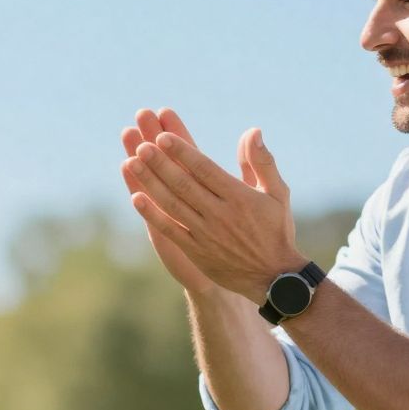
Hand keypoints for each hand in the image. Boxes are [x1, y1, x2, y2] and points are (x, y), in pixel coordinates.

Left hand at [121, 120, 302, 301]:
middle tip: (140, 145)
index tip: (163, 136)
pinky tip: (136, 198)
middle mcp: (220, 214)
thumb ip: (261, 162)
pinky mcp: (196, 251)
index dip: (182, 152)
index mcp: (239, 197)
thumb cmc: (275, 230)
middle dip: (160, 164)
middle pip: (184, 184)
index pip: (205, 169)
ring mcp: (205, 234)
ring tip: (131, 163)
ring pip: (172, 204)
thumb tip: (253, 131)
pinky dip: (152, 215)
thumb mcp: (277, 193)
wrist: (273, 277)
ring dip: (151, 183)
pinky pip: (170, 230)